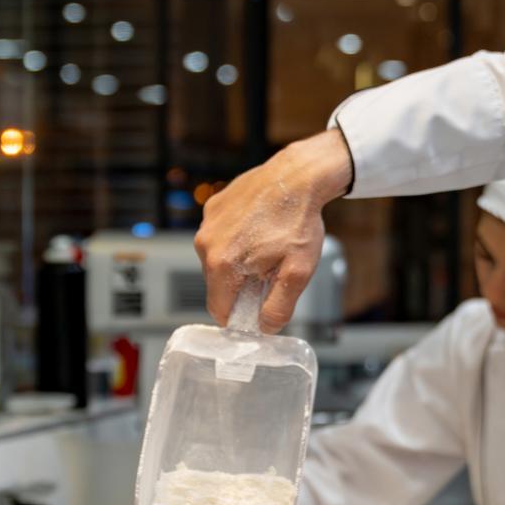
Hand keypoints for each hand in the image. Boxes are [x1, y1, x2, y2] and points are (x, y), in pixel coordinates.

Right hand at [194, 130, 353, 331]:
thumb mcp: (298, 272)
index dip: (240, 315)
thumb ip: (279, 306)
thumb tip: (266, 327)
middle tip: (271, 271)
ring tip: (268, 246)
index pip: (219, 309)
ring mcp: (207, 224)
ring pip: (219, 260)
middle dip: (242, 286)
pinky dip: (237, 239)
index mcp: (222, 265)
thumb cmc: (298, 221)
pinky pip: (221, 236)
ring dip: (240, 262)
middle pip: (219, 285)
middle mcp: (206, 244)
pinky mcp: (213, 207)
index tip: (259, 306)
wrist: (297, 176)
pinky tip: (260, 228)